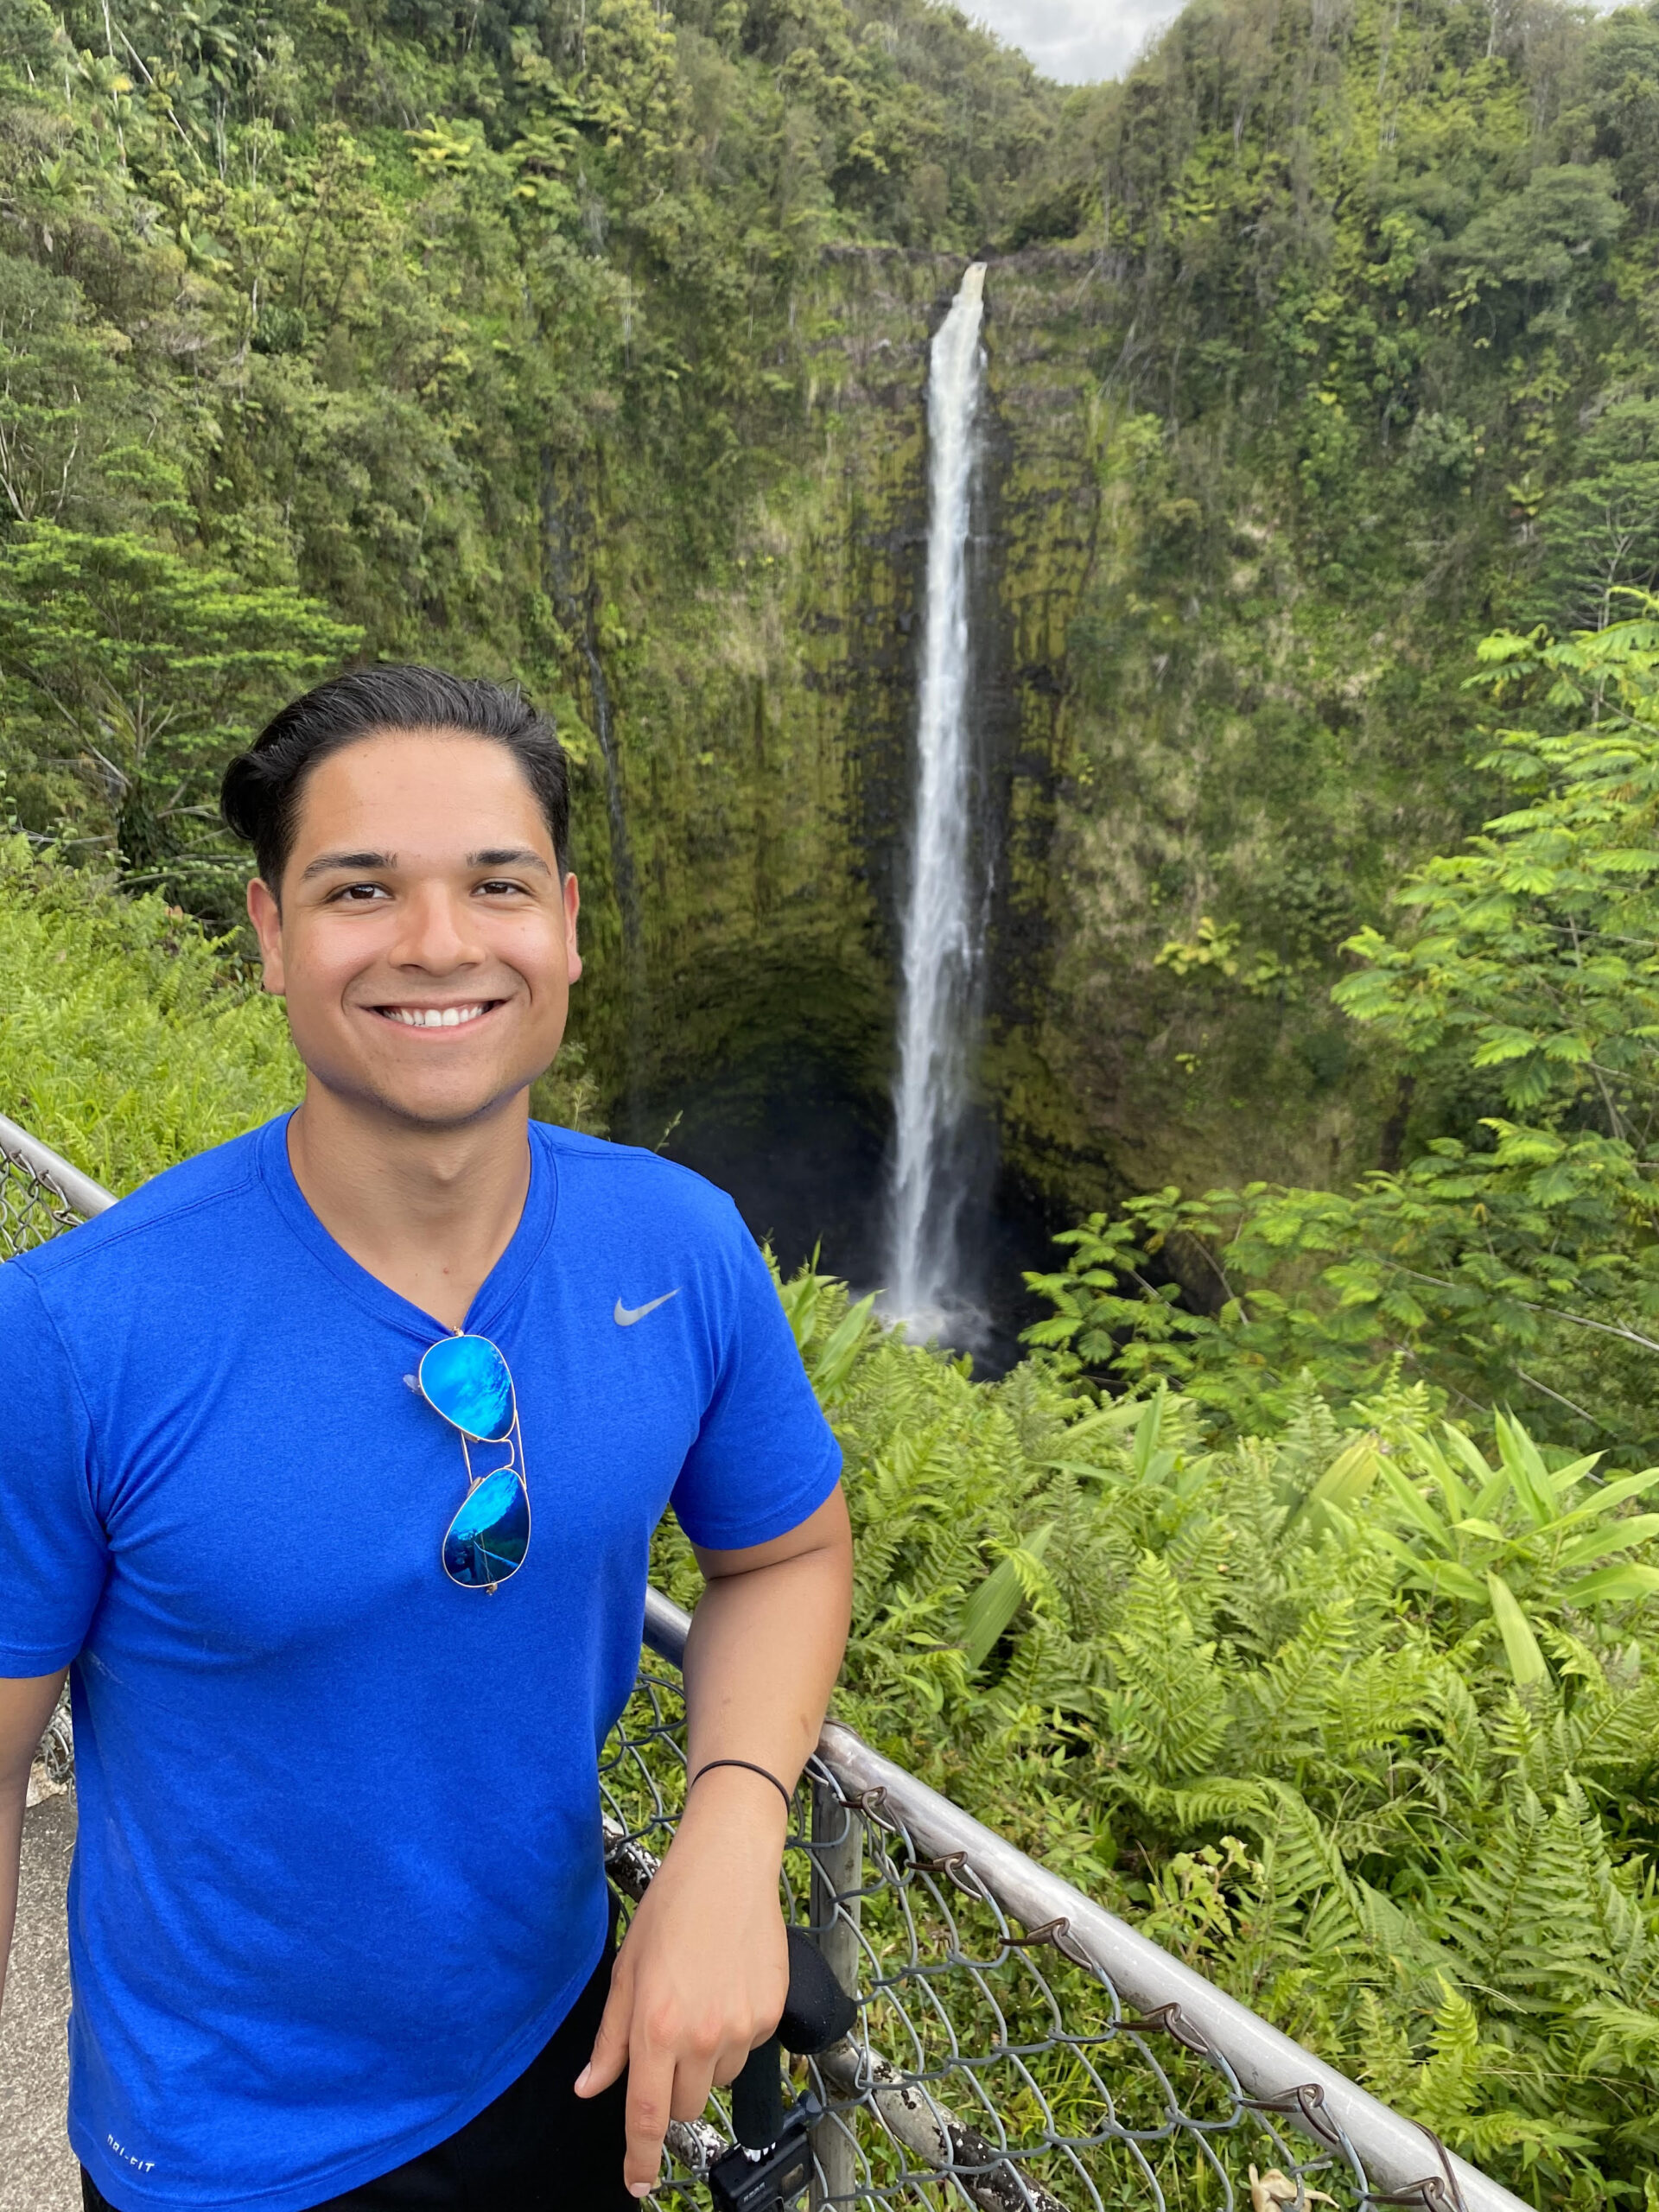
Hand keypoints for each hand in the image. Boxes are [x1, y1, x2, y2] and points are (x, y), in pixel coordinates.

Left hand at [575, 1770, 789, 2196]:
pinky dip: (733, 2036)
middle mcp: (701, 2036)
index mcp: (655, 2027)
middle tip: (665, 2044)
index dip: (639, 2158)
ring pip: (717, 2080)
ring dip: (703, 2062)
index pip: (645, 2116)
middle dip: (670, 2092)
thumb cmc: (670, 1910)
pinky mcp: (770, 2014)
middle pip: (684, 2107)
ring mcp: (742, 2027)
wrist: (729, 1866)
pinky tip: (726, 1989)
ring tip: (699, 2002)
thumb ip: (610, 2040)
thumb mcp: (625, 1972)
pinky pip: (747, 2050)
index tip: (637, 2184)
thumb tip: (588, 2088)